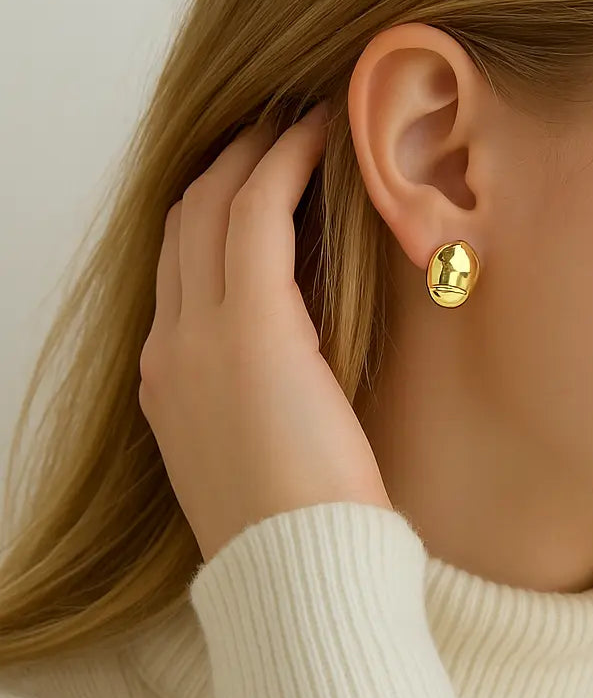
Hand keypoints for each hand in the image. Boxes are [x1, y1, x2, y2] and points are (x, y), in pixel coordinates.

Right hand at [139, 102, 391, 563]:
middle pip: (184, 226)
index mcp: (170, 383)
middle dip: (225, 168)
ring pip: (212, 207)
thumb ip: (260, 401)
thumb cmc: (300, 529)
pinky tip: (318, 136)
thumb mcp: (261, 456)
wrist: (296, 576)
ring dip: (254, 153)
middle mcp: (170, 349)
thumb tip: (301, 367)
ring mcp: (200, 337)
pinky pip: (259, 214)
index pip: (181, 272)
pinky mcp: (253, 328)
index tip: (256, 182)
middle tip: (272, 131)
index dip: (212, 216)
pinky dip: (285, 166)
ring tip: (295, 121)